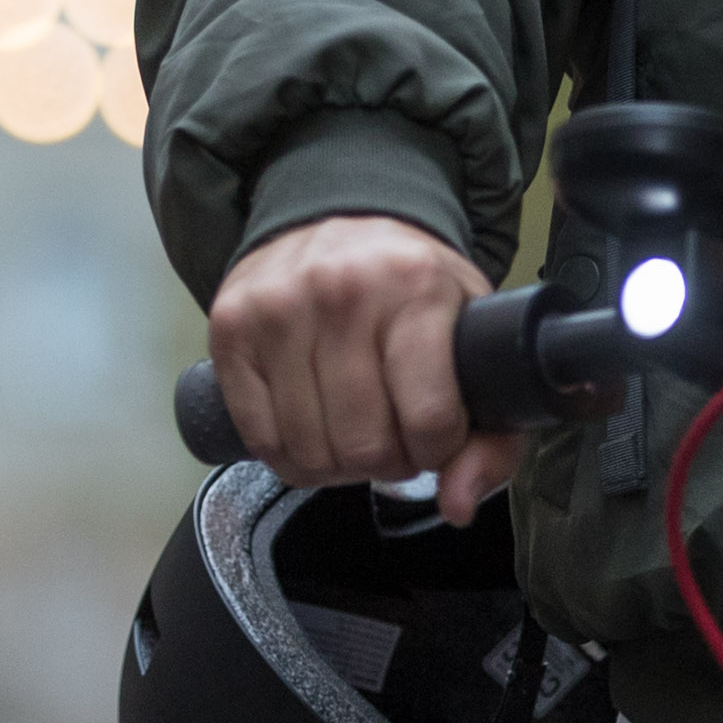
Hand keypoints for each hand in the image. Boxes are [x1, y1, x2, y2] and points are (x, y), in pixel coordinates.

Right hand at [207, 213, 531, 518]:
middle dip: (388, 462)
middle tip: (394, 436)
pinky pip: (260, 440)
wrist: (338, 218)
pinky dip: (291, 455)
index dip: (438, 450)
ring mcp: (277, 308)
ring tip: (354, 430)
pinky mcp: (230, 329)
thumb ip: (492, 435)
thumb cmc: (412, 288)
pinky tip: (314, 428)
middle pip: (364, 445)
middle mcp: (341, 289)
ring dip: (338, 464)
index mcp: (415, 286)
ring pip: (309, 451)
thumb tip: (458, 504)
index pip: (429, 419)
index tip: (436, 435)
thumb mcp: (473, 340)